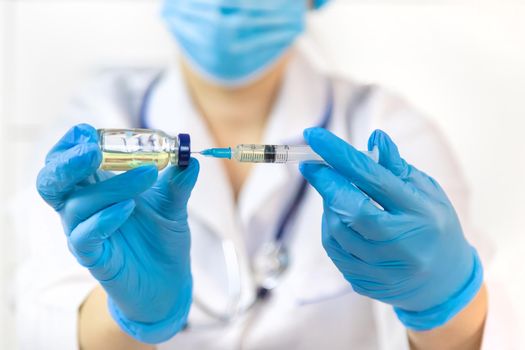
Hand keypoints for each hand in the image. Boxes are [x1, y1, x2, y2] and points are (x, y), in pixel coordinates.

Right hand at [36, 124, 198, 342]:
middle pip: (52, 179)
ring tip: (147, 175)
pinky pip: (86, 236)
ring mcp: (84, 233)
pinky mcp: (93, 258)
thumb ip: (179, 181)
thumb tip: (191, 157)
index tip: (92, 132)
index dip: (73, 143)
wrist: (169, 281)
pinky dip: (105, 218)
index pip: (67, 159)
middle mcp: (83, 208)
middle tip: (94, 148)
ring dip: (110, 185)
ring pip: (75, 205)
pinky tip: (129, 208)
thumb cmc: (161, 238)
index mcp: (95, 187)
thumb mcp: (173, 204)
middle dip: (67, 160)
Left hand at [300, 128, 482, 330]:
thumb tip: (374, 138)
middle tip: (312, 165)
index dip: (340, 156)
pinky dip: (330, 226)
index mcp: (420, 214)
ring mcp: (383, 268)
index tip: (314, 137)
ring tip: (336, 192)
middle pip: (351, 210)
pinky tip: (339, 217)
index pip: (373, 179)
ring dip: (328, 204)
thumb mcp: (427, 191)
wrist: (444, 282)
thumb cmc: (434, 226)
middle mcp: (403, 245)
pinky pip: (334, 250)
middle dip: (326, 182)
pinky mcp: (365, 282)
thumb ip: (397, 168)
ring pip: (337, 230)